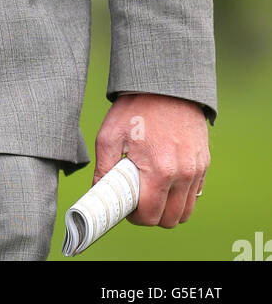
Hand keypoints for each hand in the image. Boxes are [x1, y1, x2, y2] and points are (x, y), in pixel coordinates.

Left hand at [94, 92, 208, 227]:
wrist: (166, 84)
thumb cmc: (136, 107)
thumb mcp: (110, 133)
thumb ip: (103, 167)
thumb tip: (99, 191)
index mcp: (159, 170)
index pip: (151, 216)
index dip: (136, 218)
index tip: (128, 208)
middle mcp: (183, 174)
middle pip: (170, 219)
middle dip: (152, 216)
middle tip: (139, 202)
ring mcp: (197, 169)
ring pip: (186, 210)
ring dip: (169, 209)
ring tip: (152, 193)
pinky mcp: (204, 162)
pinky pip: (195, 193)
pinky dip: (182, 195)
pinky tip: (166, 180)